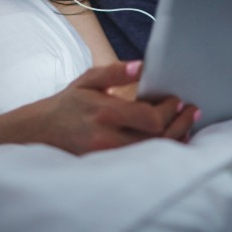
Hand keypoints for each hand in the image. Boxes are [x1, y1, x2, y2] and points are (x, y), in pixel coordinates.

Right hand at [0, 60, 198, 154]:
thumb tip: (142, 66)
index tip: (177, 99)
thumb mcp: (88, 80)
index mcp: (105, 113)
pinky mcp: (109, 165)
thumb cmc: (68, 104)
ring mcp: (108, 156)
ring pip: (153, 152)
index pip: (149, 118)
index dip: (169, 110)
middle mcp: (108, 138)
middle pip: (156, 138)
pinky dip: (161, 150)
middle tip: (192, 111)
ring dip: (175, 138)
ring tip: (187, 124)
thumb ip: (115, 72)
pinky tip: (170, 139)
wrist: (40, 132)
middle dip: (180, 124)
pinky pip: (142, 160)